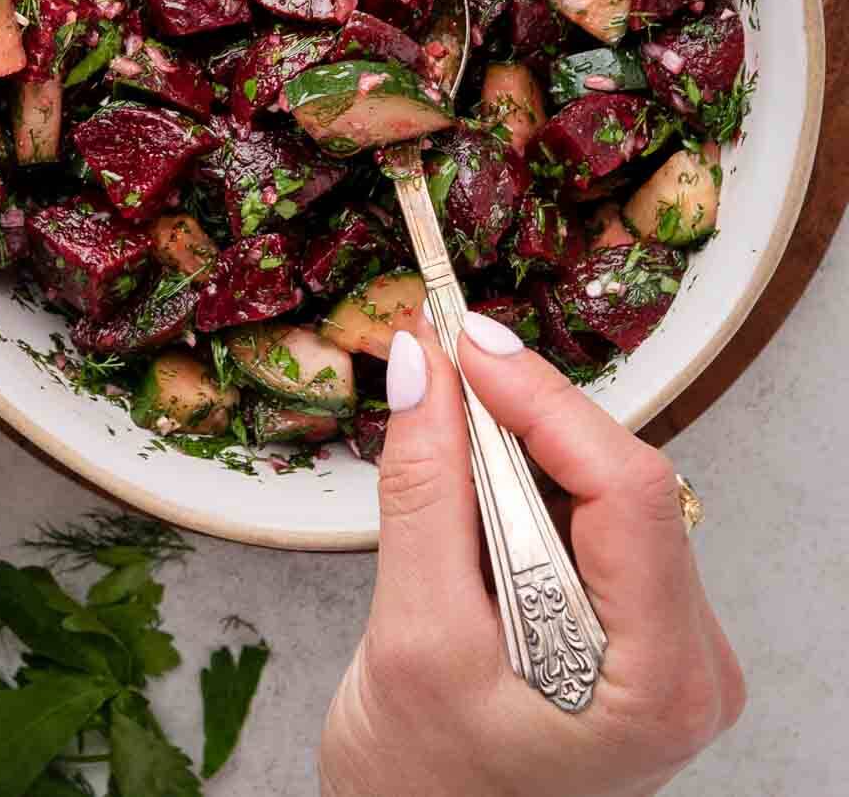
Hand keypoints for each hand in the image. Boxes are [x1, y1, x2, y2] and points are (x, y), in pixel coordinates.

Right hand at [321, 314, 744, 796]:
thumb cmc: (424, 782)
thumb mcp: (412, 634)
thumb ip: (426, 492)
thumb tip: (422, 367)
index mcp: (660, 680)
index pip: (631, 491)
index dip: (546, 401)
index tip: (465, 345)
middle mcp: (687, 656)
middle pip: (622, 480)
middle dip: (523, 415)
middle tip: (437, 359)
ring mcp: (664, 638)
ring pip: (601, 486)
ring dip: (516, 445)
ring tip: (440, 428)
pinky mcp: (630, 619)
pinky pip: (585, 513)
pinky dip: (520, 480)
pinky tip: (468, 483)